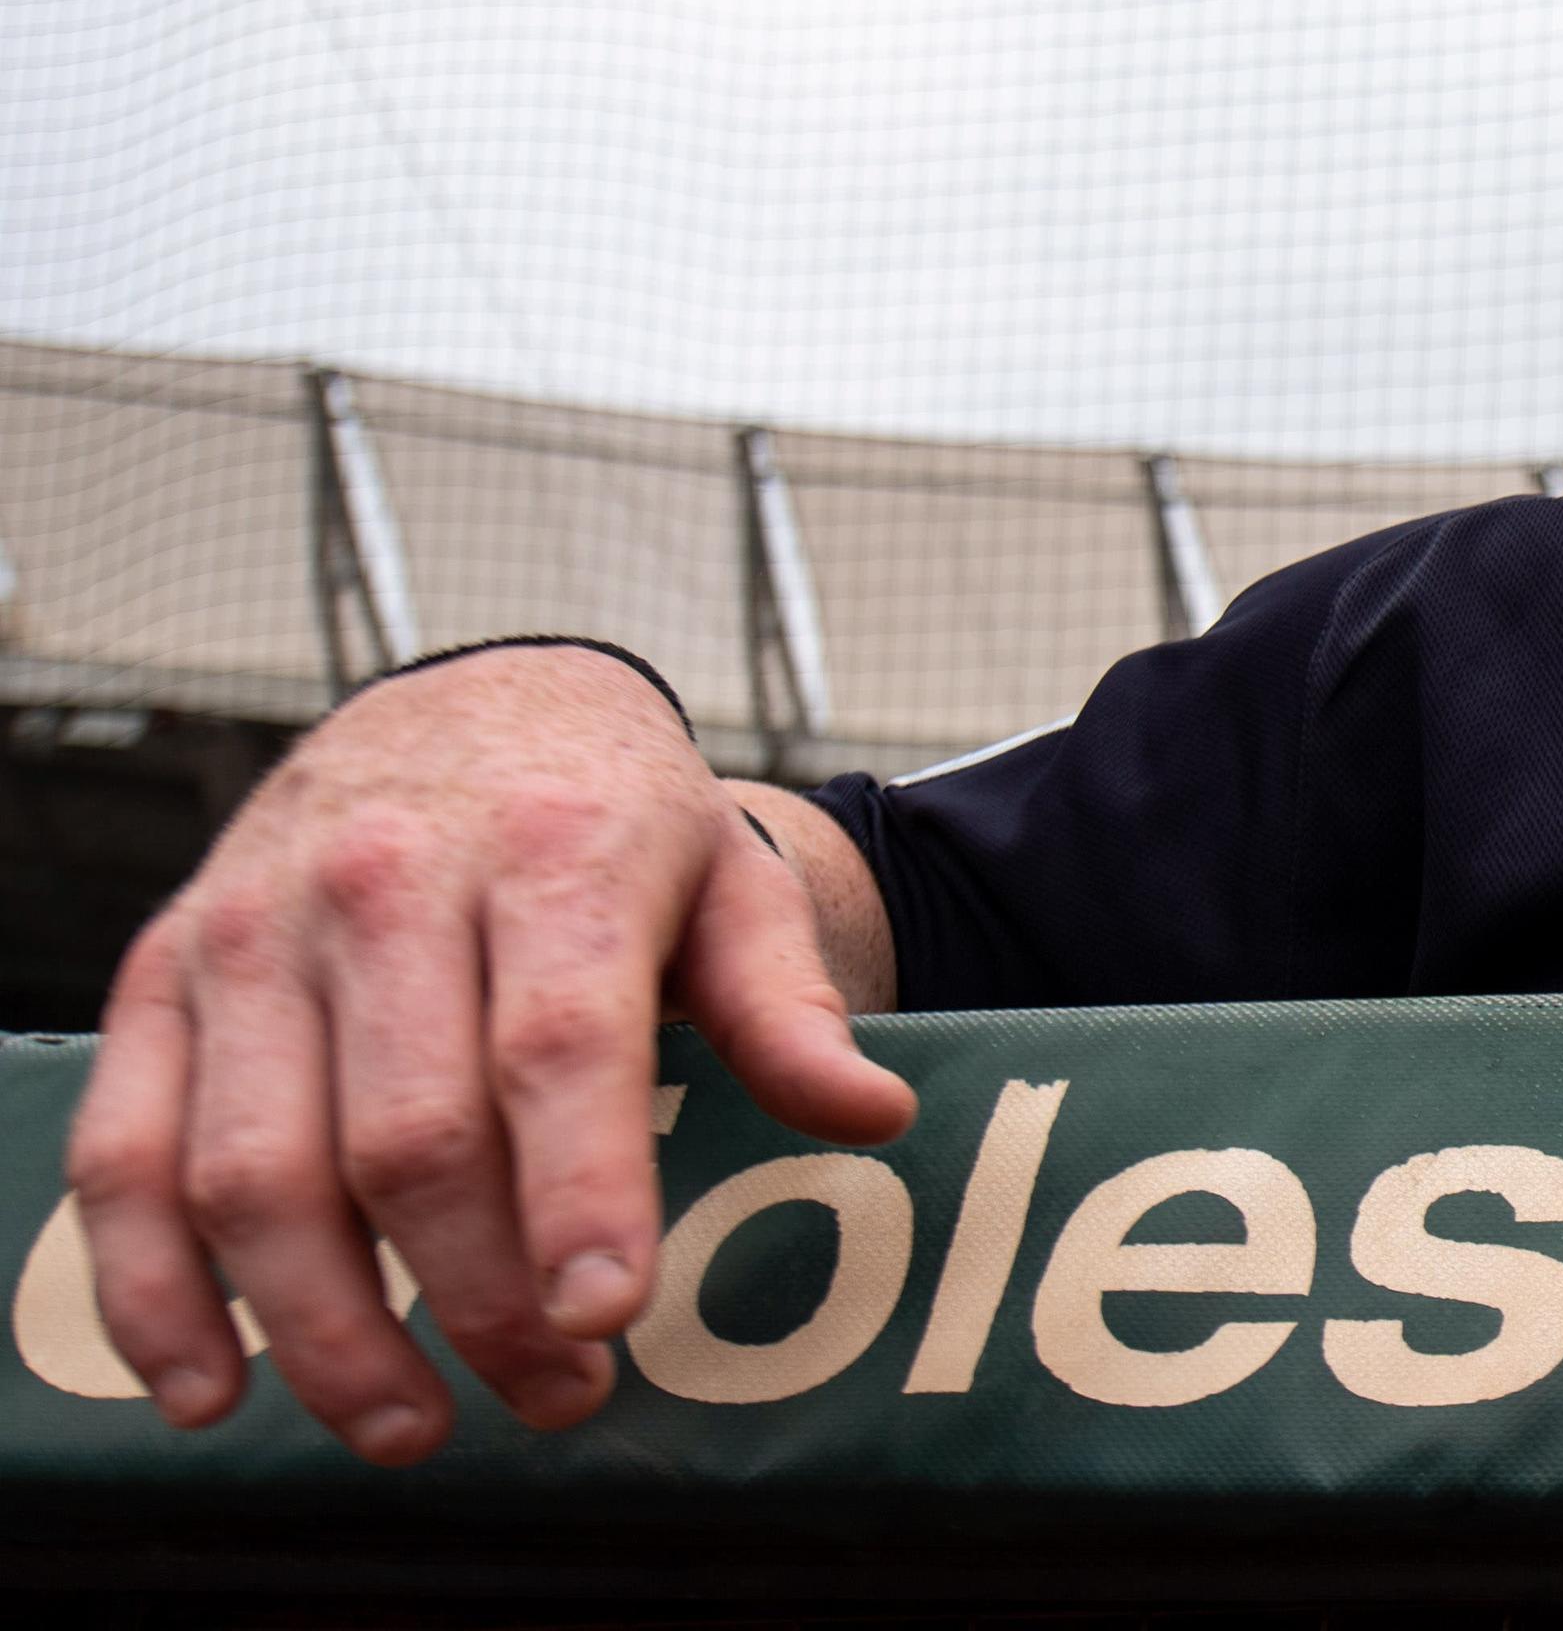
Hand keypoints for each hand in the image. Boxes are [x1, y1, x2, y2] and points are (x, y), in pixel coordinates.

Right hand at [63, 645, 912, 1461]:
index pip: (556, 1041)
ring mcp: (255, 931)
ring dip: (326, 1329)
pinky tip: (212, 1391)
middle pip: (411, 1133)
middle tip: (558, 1399)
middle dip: (478, 1297)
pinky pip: (123, 1156)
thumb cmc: (613, 820)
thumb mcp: (729, 881)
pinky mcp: (163, 976)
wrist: (468, 706)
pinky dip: (153, 1293)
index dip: (577, 1190)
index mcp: (555, 849)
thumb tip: (869, 1115)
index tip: (604, 1316)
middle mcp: (386, 881)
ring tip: (411, 1427)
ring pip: (259, 1168)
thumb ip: (787, 1004)